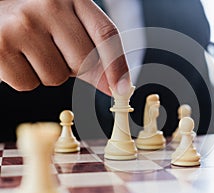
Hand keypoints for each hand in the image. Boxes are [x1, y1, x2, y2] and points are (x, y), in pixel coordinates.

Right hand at [0, 0, 129, 95]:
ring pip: (56, 77)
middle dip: (75, 68)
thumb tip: (113, 86)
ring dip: (48, 73)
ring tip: (31, 50)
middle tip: (55, 51)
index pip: (106, 34)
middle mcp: (47, 6)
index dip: (117, 65)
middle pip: (83, 62)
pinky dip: (25, 78)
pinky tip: (16, 56)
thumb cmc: (34, 18)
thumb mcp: (66, 21)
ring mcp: (22, 26)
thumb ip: (90, 48)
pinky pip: (28, 84)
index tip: (123, 89)